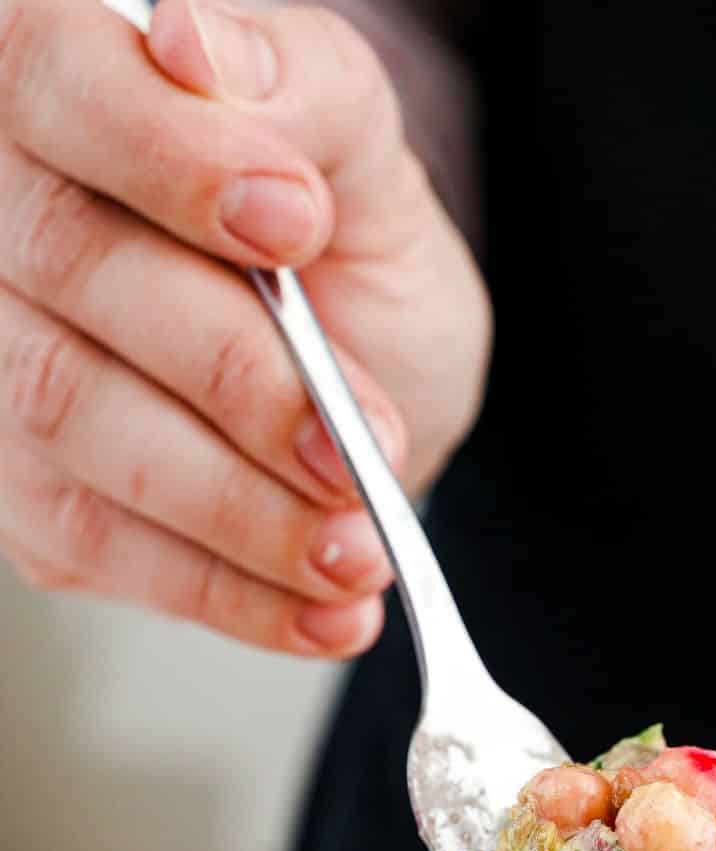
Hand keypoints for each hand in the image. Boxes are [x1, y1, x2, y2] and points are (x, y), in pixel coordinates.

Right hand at [0, 0, 490, 654]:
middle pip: (75, 275)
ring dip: (238, 508)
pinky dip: (230, 592)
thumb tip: (199, 53)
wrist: (360, 368)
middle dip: (236, 375)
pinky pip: (105, 547)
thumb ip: (300, 90)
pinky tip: (321, 611)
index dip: (166, 156)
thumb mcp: (356, 144)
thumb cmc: (337, 238)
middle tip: (356, 444)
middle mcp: (2, 218)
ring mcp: (0, 356)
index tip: (291, 222)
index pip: (60, 84)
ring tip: (358, 550)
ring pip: (79, 424)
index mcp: (59, 83)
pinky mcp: (26, 490)